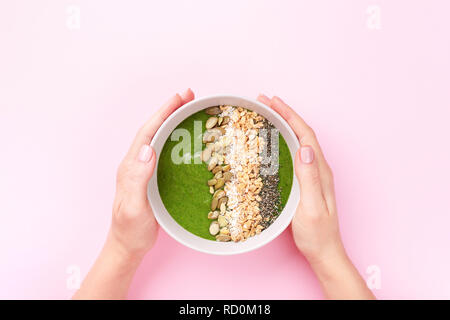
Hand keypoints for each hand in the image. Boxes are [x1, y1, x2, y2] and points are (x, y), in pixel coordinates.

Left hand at [74, 89, 194, 298]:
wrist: (129, 246)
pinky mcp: (155, 179)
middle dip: (170, 111)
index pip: (147, 132)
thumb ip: (137, 179)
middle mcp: (137, 164)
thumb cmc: (130, 230)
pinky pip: (168, 154)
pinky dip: (179, 141)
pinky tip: (191, 140)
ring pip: (161, 140)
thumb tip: (148, 149)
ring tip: (192, 110)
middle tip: (190, 96)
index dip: (162, 113)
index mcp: (131, 166)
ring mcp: (146, 171)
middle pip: (154, 130)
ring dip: (175, 123)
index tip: (179, 98)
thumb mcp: (133, 207)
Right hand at [257, 94, 374, 298]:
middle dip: (284, 114)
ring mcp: (312, 175)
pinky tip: (271, 142)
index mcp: (320, 171)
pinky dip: (282, 141)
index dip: (290, 115)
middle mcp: (318, 168)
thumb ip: (310, 178)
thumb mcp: (312, 207)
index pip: (305, 135)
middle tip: (264, 102)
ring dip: (283, 125)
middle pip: (301, 133)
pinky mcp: (305, 182)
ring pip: (297, 142)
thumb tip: (303, 148)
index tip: (273, 102)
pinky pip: (293, 154)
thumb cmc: (317, 234)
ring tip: (266, 115)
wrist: (323, 252)